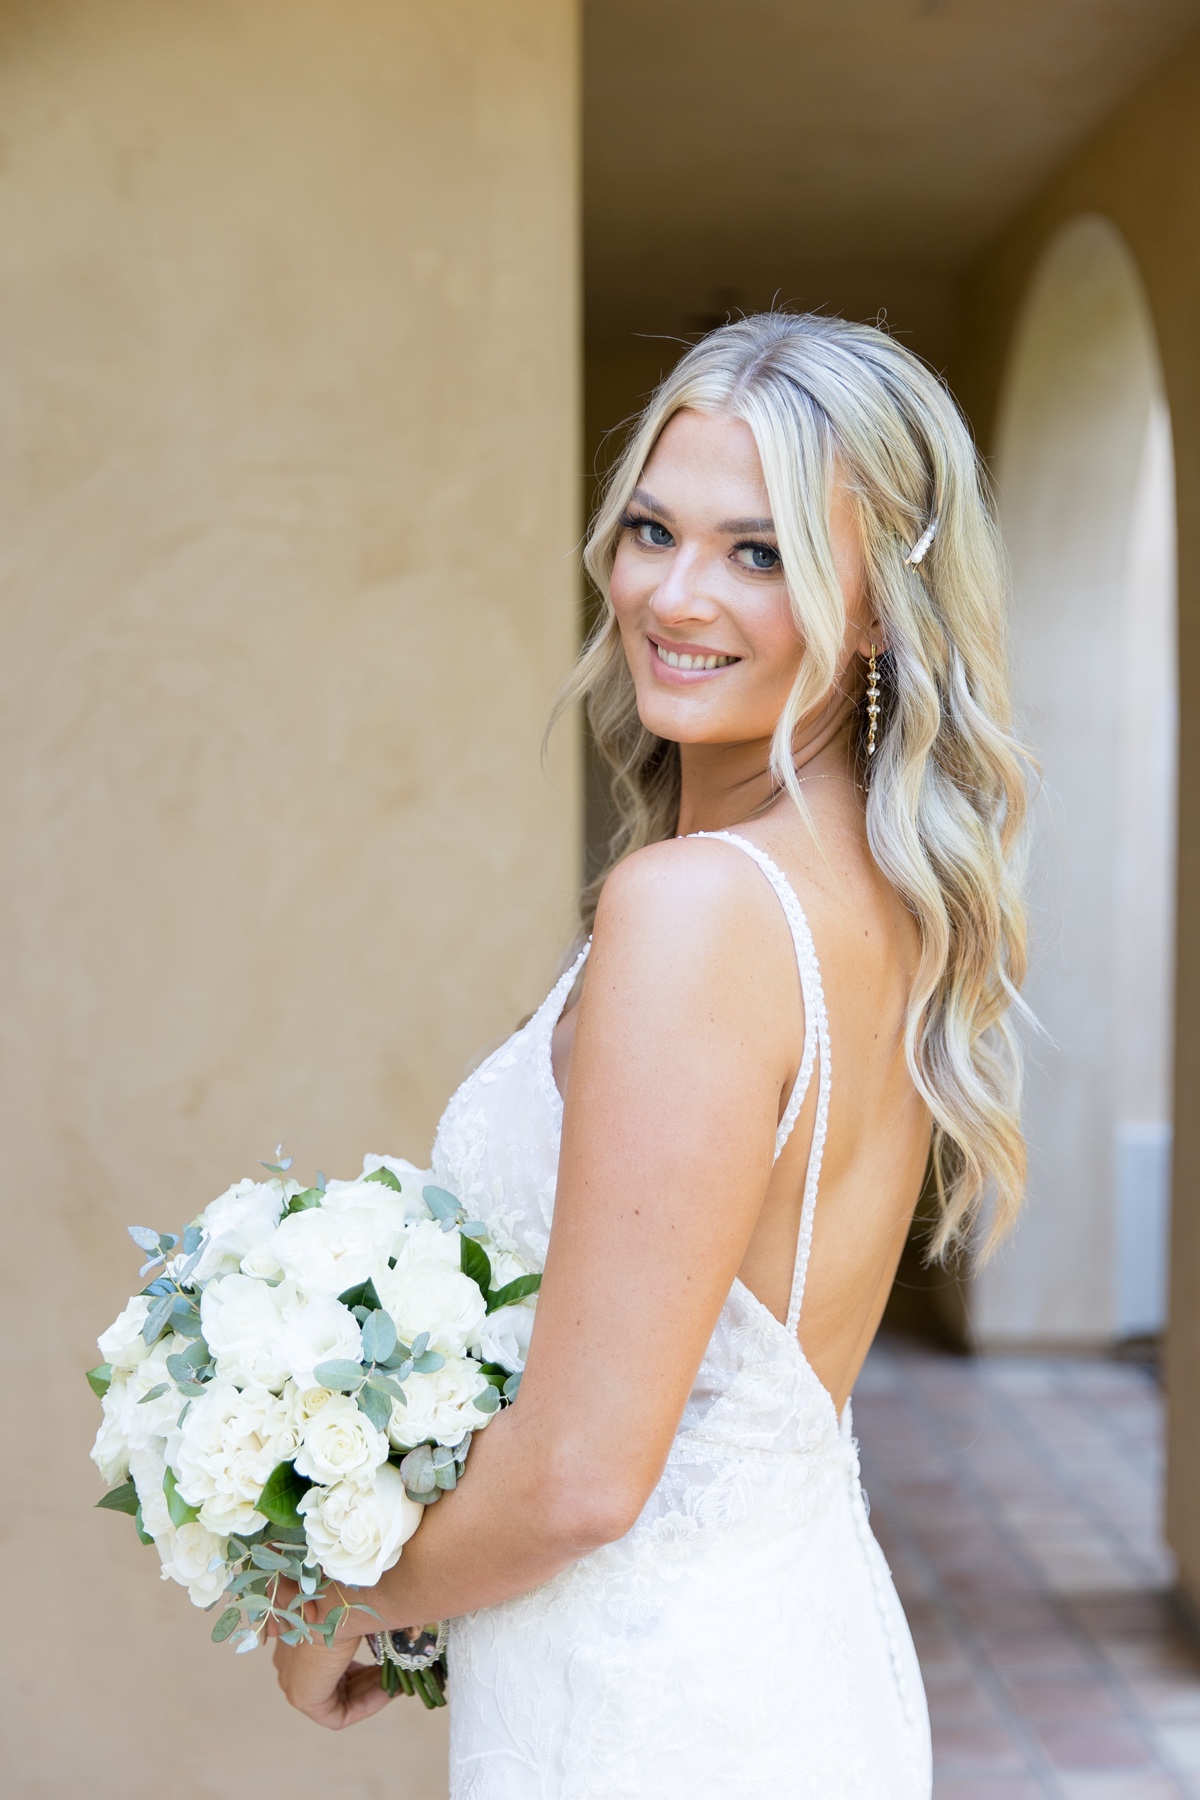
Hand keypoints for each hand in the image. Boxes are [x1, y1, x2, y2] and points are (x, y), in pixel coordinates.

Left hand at [272, 1599, 392, 1730]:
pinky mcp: (302, 1698)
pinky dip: (365, 1706)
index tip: (384, 1660)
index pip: (326, 1659)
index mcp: (296, 1635)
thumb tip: (401, 1624)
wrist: (335, 1599)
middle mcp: (290, 1660)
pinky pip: (337, 1714)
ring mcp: (293, 1680)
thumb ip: (368, 1619)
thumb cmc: (347, 1594)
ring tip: (397, 1682)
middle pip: (332, 1680)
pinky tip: (389, 1690)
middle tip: (393, 1672)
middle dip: (365, 1678)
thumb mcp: (358, 1606)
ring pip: (336, 1697)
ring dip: (369, 1690)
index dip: (357, 1664)